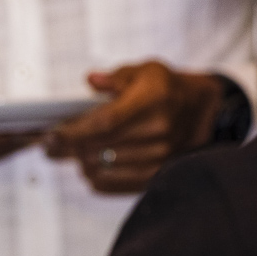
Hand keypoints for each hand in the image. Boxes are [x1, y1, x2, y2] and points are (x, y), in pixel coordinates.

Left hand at [45, 60, 222, 192]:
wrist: (204, 113)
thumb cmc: (170, 91)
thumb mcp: (146, 71)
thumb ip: (115, 78)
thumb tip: (91, 81)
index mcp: (152, 101)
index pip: (104, 123)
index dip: (73, 132)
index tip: (51, 136)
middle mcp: (157, 131)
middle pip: (97, 148)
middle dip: (69, 147)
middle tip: (53, 143)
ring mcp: (157, 157)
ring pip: (101, 168)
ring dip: (81, 161)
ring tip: (76, 149)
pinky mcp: (154, 175)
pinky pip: (111, 184)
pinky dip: (94, 175)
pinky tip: (91, 163)